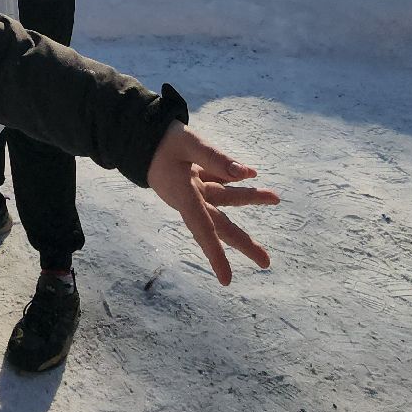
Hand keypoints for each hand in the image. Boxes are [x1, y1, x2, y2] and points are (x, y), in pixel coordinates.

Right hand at [145, 95, 277, 285]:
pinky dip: (234, 179)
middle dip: (244, 242)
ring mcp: (192, 188)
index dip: (215, 254)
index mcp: (182, 195)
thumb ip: (215, 158)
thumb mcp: (188, 143)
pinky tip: (251, 176)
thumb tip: (246, 173)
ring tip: (275, 198)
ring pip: (225, 198)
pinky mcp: (194, 177)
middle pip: (220, 224)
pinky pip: (218, 182)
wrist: (136, 132)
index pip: (202, 228)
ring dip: (250, 197)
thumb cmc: (159, 139)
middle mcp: (189, 198)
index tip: (226, 279)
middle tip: (266, 262)